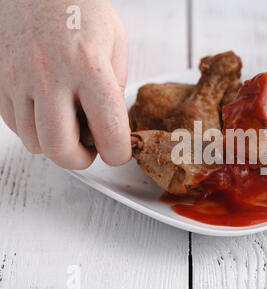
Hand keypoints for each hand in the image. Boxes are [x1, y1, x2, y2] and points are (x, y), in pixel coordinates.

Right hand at [0, 0, 130, 168]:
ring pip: (35, 142)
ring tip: (70, 125)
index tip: (119, 152)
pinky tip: (48, 111)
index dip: (118, 153)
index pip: (108, 130)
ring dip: (57, 145)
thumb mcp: (116, 42)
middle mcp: (51, 76)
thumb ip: (116, 86)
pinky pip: (15, 125)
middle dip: (80, 161)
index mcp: (89, 67)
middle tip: (91, 151)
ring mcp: (19, 79)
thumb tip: (110, 123)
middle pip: (60, 148)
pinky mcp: (0, 81)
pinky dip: (35, 129)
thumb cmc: (81, 9)